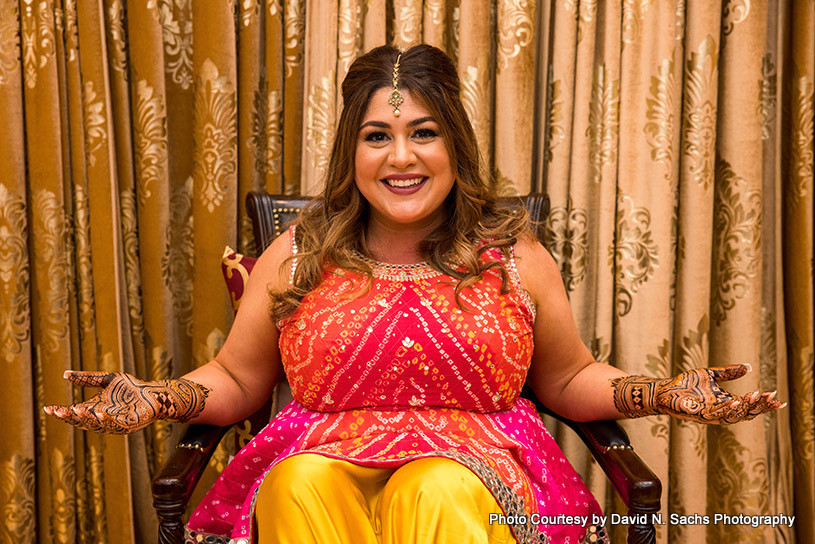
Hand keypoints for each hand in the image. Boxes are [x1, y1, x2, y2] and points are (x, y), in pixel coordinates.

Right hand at [44, 371, 208, 433]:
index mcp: (95, 410)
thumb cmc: (131, 388)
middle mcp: (103, 419)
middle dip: (72, 417)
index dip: (62, 413)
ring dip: (89, 419)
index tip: (49, 408)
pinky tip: (101, 412)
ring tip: (79, 410)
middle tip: (61, 411)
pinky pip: (117, 423)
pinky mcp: (131, 423)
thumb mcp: (106, 380)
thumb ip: (87, 378)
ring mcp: (117, 423)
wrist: (155, 392)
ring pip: (99, 424)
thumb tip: (65, 374)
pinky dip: (109, 419)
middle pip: (84, 421)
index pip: (74, 414)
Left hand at [611, 364, 785, 424]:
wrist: (664, 389)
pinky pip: (713, 414)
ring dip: (744, 407)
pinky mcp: (696, 414)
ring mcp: (709, 415)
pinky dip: (725, 409)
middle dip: (759, 407)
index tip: (779, 399)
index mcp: (725, 404)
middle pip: (745, 414)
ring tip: (755, 396)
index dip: (764, 404)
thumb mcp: (711, 375)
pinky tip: (734, 402)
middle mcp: (720, 412)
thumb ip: (729, 372)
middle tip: (772, 398)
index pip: (749, 406)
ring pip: (732, 416)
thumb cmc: (686, 384)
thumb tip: (749, 366)